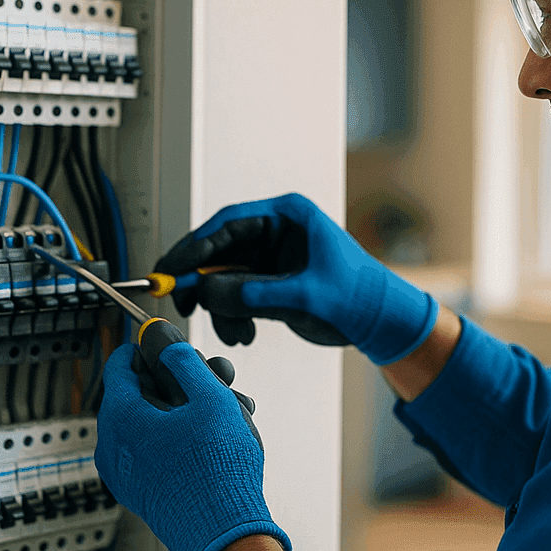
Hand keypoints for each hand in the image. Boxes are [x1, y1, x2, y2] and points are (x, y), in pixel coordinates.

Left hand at [95, 336, 289, 550]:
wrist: (223, 535)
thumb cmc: (217, 470)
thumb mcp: (209, 398)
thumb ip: (183, 361)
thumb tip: (162, 340)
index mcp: (120, 417)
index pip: (120, 365)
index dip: (147, 347)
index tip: (169, 343)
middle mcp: (112, 446)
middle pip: (139, 394)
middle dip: (178, 380)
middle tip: (216, 376)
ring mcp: (124, 473)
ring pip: (152, 424)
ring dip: (187, 409)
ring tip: (232, 408)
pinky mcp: (141, 493)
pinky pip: (154, 451)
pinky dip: (181, 437)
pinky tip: (219, 437)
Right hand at [154, 192, 438, 365]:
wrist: (379, 322)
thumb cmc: (358, 297)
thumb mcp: (305, 295)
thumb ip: (255, 293)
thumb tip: (207, 291)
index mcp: (287, 216)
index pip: (228, 223)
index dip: (195, 246)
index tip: (171, 268)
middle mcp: (275, 232)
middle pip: (219, 249)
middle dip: (199, 280)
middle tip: (179, 301)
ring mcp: (270, 259)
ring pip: (223, 277)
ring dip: (218, 306)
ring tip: (233, 333)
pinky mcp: (269, 283)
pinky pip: (235, 295)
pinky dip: (231, 316)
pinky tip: (242, 334)